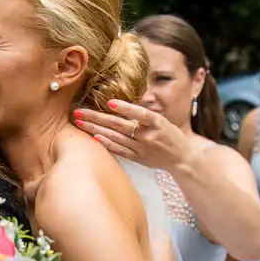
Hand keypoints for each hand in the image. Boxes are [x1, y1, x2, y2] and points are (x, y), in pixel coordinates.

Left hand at [73, 100, 195, 170]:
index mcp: (156, 122)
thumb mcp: (161, 120)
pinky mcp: (138, 158)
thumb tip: (120, 105)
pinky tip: (94, 137)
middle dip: (96, 118)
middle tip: (78, 112)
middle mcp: (148, 135)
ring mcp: (141, 148)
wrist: (181, 157)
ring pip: (115, 137)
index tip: (110, 102)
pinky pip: (119, 150)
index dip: (125, 108)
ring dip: (95, 129)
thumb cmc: (170, 135)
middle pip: (118, 125)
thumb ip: (143, 115)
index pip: (139, 113)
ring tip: (80, 123)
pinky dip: (107, 144)